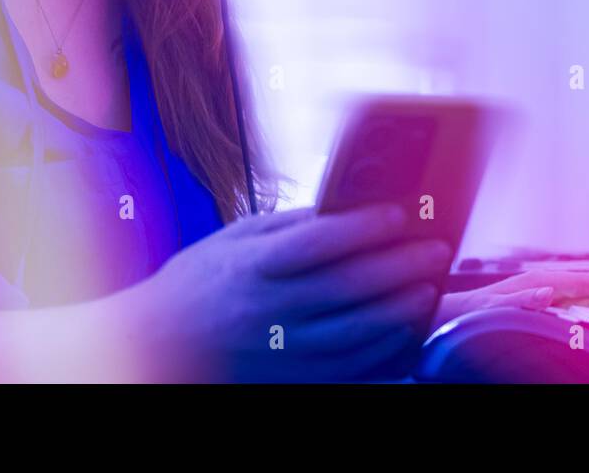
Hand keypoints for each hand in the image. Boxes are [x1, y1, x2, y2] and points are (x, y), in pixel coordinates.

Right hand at [132, 203, 452, 381]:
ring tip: (428, 287)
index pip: (316, 244)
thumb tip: (348, 207)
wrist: (154, 347)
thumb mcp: (234, 239)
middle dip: (399, 266)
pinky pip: (351, 369)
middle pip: (347, 288)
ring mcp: (279, 353)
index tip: (400, 214)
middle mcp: (265, 312)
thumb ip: (289, 224)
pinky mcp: (291, 381)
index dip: (364, 228)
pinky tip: (406, 329)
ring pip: (356, 334)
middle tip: (434, 250)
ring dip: (401, 310)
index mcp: (250, 267)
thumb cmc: (199, 282)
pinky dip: (385, 350)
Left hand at [429, 271, 588, 332]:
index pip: (583, 282)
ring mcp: (541, 288)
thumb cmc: (467, 314)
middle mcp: (540, 280)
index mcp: (534, 281)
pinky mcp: (538, 297)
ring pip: (584, 286)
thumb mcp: (489, 310)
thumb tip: (548, 291)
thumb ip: (518, 301)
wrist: (448, 314)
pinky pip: (575, 295)